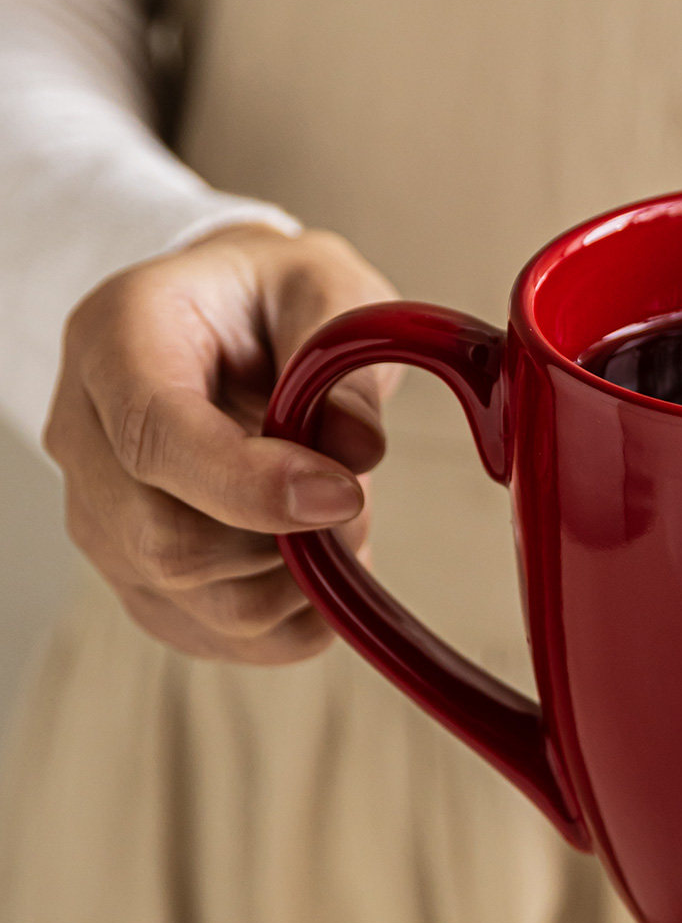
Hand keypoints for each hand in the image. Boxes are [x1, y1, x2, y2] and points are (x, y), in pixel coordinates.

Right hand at [44, 223, 399, 662]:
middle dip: (285, 540)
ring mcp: (103, 517)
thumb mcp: (326, 286)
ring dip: (295, 580)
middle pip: (166, 542)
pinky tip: (318, 564)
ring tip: (337, 516)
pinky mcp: (141, 577)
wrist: (228, 326)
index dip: (253, 485)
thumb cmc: (271, 300)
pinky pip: (216, 636)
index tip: (342, 493)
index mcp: (116, 340)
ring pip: (195, 600)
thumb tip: (355, 446)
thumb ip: (341, 354)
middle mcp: (85, 435)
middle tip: (355, 498)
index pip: (155, 438)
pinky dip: (290, 620)